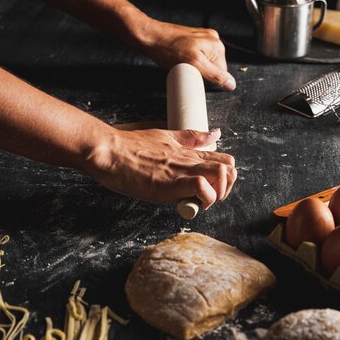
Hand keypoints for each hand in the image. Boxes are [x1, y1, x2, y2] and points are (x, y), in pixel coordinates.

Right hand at [85, 127, 236, 208]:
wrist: (109, 151)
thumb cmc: (130, 146)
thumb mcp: (166, 136)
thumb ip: (190, 138)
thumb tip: (214, 134)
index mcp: (189, 151)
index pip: (225, 160)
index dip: (224, 178)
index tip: (210, 188)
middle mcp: (190, 159)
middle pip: (230, 170)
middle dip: (225, 188)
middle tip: (206, 198)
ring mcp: (182, 170)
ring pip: (221, 176)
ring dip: (216, 194)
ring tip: (197, 202)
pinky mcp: (171, 183)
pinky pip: (200, 187)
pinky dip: (202, 199)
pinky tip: (187, 204)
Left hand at [135, 18, 235, 90]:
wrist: (150, 36)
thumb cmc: (167, 49)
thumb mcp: (194, 64)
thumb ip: (215, 75)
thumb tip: (231, 84)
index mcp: (216, 45)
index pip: (222, 72)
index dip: (207, 78)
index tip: (194, 74)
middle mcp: (212, 39)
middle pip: (214, 67)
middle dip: (201, 72)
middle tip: (186, 68)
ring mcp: (203, 38)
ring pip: (205, 62)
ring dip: (194, 67)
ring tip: (181, 62)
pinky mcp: (193, 39)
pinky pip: (197, 56)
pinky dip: (189, 61)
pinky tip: (179, 58)